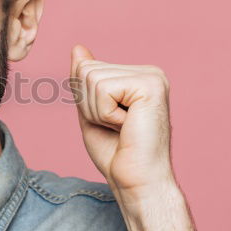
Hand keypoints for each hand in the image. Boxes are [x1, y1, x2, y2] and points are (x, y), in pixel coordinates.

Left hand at [69, 45, 176, 200]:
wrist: (136, 182)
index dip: (85, 101)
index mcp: (136, 76)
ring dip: (97, 111)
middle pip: (86, 70)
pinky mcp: (150, 85)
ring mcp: (152, 76)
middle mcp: (148, 72)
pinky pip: (103, 88)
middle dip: (89, 105)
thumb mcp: (91, 111)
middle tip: (115, 127)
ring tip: (121, 128)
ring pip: (91, 78)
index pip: (86, 68)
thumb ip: (84, 81)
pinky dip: (105, 114)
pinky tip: (126, 127)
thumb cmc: (116, 153)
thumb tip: (78, 48)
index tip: (111, 122)